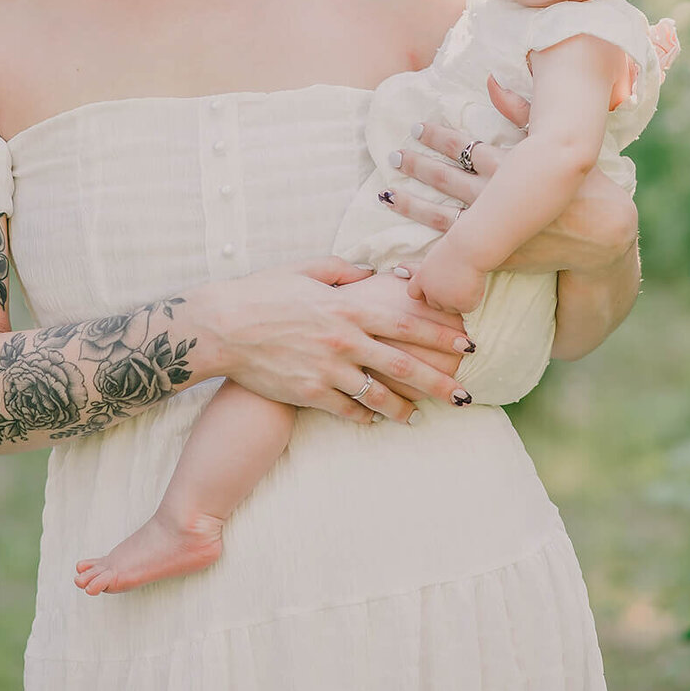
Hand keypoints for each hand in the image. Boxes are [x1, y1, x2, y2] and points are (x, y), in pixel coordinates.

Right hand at [205, 258, 473, 424]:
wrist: (222, 327)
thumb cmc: (262, 292)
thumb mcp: (305, 269)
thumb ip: (343, 271)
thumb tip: (370, 272)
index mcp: (348, 308)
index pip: (406, 323)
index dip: (441, 334)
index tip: (468, 344)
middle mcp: (344, 341)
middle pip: (403, 365)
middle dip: (439, 381)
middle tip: (465, 394)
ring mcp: (327, 370)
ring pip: (379, 396)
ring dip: (405, 409)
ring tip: (422, 417)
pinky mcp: (309, 393)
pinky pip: (346, 410)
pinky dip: (365, 417)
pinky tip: (377, 421)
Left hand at [383, 74, 634, 275]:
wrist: (602, 236)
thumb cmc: (585, 184)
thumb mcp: (554, 142)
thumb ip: (521, 110)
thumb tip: (492, 81)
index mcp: (510, 166)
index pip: (464, 146)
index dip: (437, 136)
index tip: (415, 127)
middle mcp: (497, 196)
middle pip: (446, 178)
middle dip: (417, 165)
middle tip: (394, 155)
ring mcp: (495, 229)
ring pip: (442, 214)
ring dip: (412, 204)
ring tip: (387, 193)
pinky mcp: (497, 255)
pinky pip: (455, 255)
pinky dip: (427, 257)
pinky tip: (401, 259)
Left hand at [407, 240, 485, 315]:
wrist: (470, 249)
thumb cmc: (454, 247)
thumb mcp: (432, 257)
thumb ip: (416, 268)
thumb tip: (398, 268)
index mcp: (421, 278)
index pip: (414, 292)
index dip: (424, 290)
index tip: (434, 285)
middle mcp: (431, 292)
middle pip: (433, 303)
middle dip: (443, 298)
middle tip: (455, 281)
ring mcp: (446, 301)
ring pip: (451, 307)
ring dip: (457, 299)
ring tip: (465, 281)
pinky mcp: (462, 306)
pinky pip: (467, 307)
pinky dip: (472, 299)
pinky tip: (474, 284)